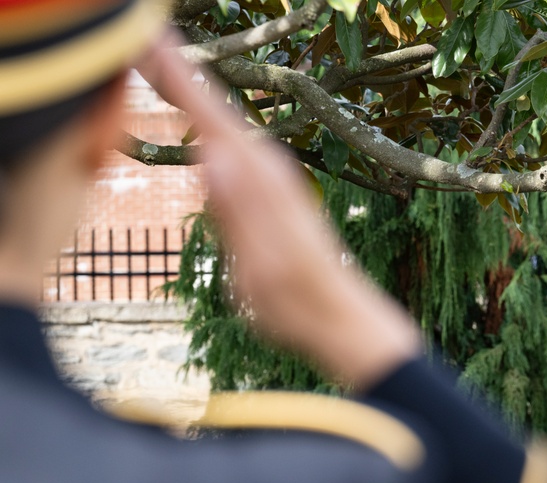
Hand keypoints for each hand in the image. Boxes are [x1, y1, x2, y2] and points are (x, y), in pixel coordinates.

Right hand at [138, 34, 421, 388]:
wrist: (342, 319)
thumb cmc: (300, 302)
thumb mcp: (263, 266)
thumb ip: (240, 214)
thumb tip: (213, 158)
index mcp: (262, 183)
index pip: (212, 118)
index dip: (179, 77)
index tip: (149, 39)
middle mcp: (271, 173)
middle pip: (216, 111)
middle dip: (180, 73)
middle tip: (143, 36)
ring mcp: (275, 183)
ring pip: (225, 126)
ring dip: (194, 93)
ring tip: (161, 63)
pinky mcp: (275, 197)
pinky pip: (234, 147)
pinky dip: (211, 125)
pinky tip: (201, 124)